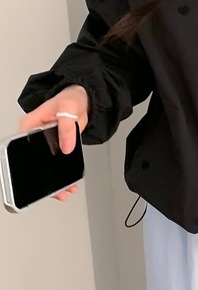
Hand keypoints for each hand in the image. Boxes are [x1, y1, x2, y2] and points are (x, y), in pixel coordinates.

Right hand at [18, 85, 88, 201]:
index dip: (24, 163)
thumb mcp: (68, 108)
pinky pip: (57, 163)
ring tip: (63, 191)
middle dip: (41, 177)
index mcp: (29, 125)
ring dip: (54, 179)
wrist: (85, 99)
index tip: (31, 176)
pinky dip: (63, 173)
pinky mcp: (57, 147)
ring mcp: (46, 143)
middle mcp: (35, 136)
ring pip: (46, 165)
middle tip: (52, 190)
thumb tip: (66, 147)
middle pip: (33, 161)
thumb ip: (66, 128)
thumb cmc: (71, 98)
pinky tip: (69, 183)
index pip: (20, 147)